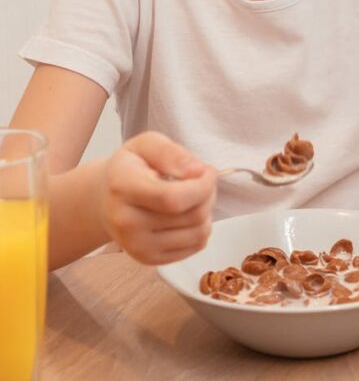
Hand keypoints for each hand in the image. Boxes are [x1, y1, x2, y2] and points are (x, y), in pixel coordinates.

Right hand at [100, 131, 216, 264]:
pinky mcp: (149, 259)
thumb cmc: (131, 168)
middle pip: (192, 215)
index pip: (173, 198)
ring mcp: (136, 246)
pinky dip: (200, 227)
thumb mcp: (146, 144)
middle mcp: (126, 223)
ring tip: (194, 196)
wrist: (105, 200)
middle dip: (209, 193)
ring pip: (199, 232)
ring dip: (207, 211)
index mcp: (123, 188)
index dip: (203, 184)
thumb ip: (170, 152)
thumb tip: (197, 171)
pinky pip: (195, 247)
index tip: (207, 170)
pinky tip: (187, 213)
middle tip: (202, 180)